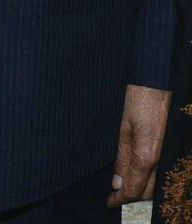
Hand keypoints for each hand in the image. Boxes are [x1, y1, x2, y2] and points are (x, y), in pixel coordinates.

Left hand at [108, 83, 169, 206]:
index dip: (120, 199)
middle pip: (147, 191)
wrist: (158, 81)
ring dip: (141, 189)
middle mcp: (162, 160)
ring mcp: (169, 155)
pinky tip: (140, 174)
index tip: (110, 203)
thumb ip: (122, 157)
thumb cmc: (140, 99)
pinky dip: (150, 178)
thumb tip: (117, 183)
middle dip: (131, 198)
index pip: (133, 190)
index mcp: (146, 156)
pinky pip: (162, 171)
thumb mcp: (124, 127)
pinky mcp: (172, 148)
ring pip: (156, 183)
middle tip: (115, 197)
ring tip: (125, 187)